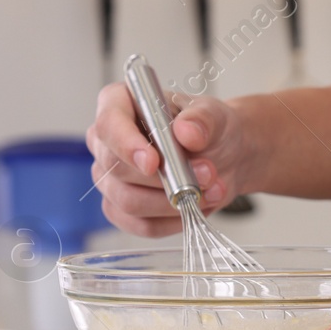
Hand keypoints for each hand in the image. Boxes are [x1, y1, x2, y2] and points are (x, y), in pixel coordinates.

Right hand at [85, 84, 259, 236]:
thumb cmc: (208, 129)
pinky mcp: (121, 209)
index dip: (127, 145)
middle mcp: (106, 142)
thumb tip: (187, 132)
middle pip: (116, 168)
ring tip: (209, 190)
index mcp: (118, 104)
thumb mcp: (213, 114)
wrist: (223, 157)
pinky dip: (173, 221)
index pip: (108, 125)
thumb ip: (202, 119)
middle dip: (165, 178)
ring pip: (129, 202)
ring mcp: (109, 179)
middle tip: (206, 173)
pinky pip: (141, 225)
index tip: (153, 162)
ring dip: (174, 202)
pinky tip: (195, 206)